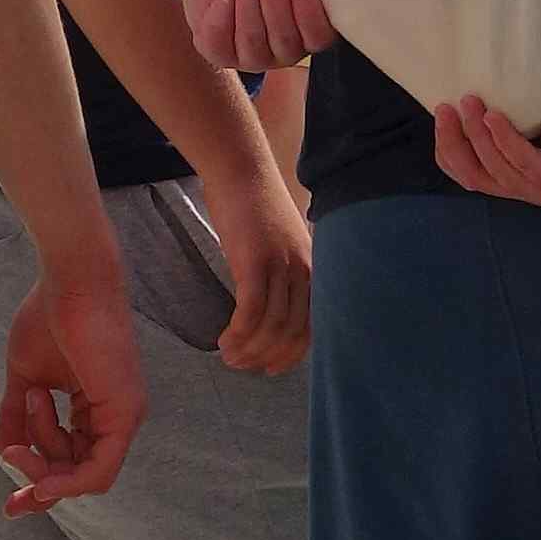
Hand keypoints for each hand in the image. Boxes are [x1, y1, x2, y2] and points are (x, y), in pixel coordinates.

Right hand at [0, 235, 147, 508]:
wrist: (69, 280)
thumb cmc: (50, 316)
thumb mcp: (25, 378)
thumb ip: (16, 416)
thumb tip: (3, 452)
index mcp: (96, 408)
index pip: (73, 463)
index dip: (40, 486)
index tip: (10, 506)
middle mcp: (116, 416)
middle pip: (76, 474)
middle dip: (37, 476)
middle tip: (10, 452)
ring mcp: (125, 416)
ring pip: (82, 475)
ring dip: (43, 459)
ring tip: (31, 402)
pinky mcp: (124, 412)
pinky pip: (98, 471)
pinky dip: (68, 481)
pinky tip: (41, 477)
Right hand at [196, 158, 313, 372]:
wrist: (241, 171)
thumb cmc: (255, 207)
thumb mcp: (281, 246)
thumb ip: (283, 276)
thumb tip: (270, 311)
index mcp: (316, 270)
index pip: (314, 326)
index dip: (293, 354)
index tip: (272, 368)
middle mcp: (306, 272)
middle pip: (293, 332)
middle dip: (267, 357)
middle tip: (243, 365)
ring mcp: (282, 267)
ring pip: (272, 326)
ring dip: (249, 349)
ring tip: (229, 357)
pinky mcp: (256, 262)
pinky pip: (251, 311)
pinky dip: (238, 333)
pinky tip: (224, 340)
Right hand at [432, 89, 540, 207]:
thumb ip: (525, 104)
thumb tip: (489, 73)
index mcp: (526, 172)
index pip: (472, 171)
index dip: (449, 145)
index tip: (440, 108)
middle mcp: (534, 188)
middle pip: (475, 176)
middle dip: (453, 142)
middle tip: (445, 107)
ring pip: (496, 171)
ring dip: (476, 137)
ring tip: (469, 103)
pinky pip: (526, 165)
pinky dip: (506, 141)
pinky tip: (496, 117)